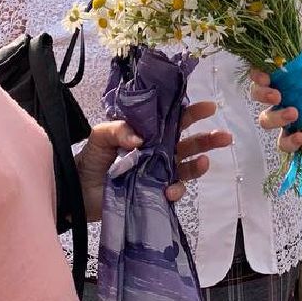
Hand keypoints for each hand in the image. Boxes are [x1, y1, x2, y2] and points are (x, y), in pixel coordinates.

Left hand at [77, 100, 232, 219]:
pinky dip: (176, 190)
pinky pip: (172, 190)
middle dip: (208, 139)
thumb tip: (141, 139)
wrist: (76, 192)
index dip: (191, 113)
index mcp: (147, 133)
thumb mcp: (100, 136)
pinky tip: (171, 190)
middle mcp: (157, 151)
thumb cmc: (89, 160)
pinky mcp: (154, 193)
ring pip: (186, 167)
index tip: (209, 107)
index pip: (172, 119)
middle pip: (188, 142)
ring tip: (204, 162)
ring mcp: (157, 173)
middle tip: (225, 136)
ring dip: (199, 164)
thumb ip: (118, 130)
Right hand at [251, 50, 301, 154]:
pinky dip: (288, 141)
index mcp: (287, 76)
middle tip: (277, 96)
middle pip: (257, 95)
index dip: (257, 75)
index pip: (263, 72)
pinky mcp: (297, 135)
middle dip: (262, 95)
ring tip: (294, 114)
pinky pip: (283, 142)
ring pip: (266, 119)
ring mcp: (288, 117)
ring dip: (275, 117)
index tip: (266, 78)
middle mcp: (283, 95)